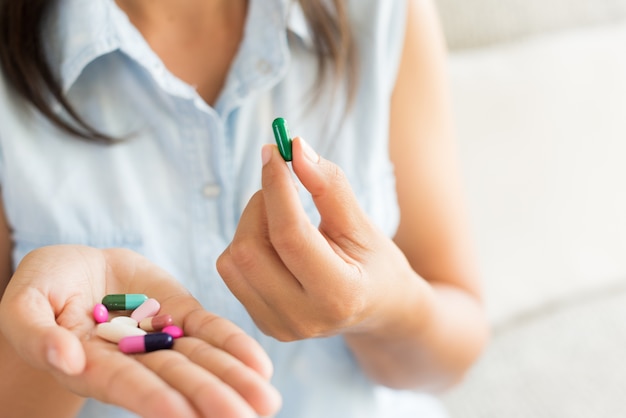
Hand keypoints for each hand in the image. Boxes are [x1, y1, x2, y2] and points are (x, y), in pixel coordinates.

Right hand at [0, 245, 280, 417]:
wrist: (77, 268)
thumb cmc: (42, 288)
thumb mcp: (23, 306)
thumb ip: (35, 333)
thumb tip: (63, 359)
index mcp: (91, 365)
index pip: (125, 383)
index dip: (152, 398)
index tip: (182, 415)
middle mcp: (133, 359)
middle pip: (174, 379)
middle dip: (209, 397)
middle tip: (246, 417)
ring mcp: (161, 335)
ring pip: (201, 359)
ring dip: (233, 378)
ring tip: (266, 400)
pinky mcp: (180, 313)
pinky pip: (210, 329)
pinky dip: (234, 345)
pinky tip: (260, 365)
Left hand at [217, 138, 414, 340]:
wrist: (377, 309)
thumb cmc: (374, 263)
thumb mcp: (362, 224)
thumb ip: (330, 187)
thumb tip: (295, 148)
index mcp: (338, 295)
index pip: (290, 236)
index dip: (276, 188)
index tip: (275, 152)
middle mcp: (302, 318)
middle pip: (250, 249)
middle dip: (261, 203)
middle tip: (285, 185)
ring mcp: (278, 326)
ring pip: (233, 259)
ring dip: (251, 222)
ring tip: (284, 215)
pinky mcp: (261, 322)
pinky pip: (231, 271)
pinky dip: (247, 242)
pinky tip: (276, 241)